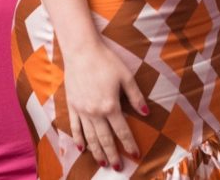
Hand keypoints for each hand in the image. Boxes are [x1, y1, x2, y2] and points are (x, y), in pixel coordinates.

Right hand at [63, 38, 147, 168]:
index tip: (135, 155)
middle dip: (112, 154)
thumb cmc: (106, 61)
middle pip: (105, 139)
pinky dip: (78, 139)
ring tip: (102, 163)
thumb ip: (136, 97)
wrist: (82, 51)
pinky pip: (75, 127)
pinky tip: (82, 149)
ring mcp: (82, 111)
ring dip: (96, 152)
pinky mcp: (72, 106)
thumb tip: (147, 114)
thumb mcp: (126, 76)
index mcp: (111, 106)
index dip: (129, 144)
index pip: (122, 131)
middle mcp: (95, 113)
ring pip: (90, 137)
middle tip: (117, 167)